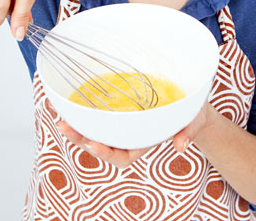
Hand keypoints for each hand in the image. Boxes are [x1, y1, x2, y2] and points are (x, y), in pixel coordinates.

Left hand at [56, 101, 211, 168]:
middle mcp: (131, 133)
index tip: (91, 144)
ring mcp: (124, 121)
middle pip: (103, 143)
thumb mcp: (195, 119)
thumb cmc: (193, 111)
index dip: (107, 154)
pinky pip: (100, 112)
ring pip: (97, 129)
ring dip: (78, 125)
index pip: (123, 155)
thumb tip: (181, 146)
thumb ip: (189, 131)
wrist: (192, 99)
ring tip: (60, 117)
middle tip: (63, 126)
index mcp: (146, 140)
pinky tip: (70, 102)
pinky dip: (85, 110)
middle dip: (81, 138)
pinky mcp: (120, 106)